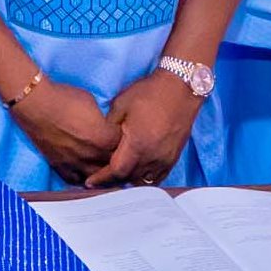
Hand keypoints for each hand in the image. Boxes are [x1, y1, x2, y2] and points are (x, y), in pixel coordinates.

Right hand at [9, 79, 122, 185]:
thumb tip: (105, 126)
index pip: (126, 147)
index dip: (126, 141)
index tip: (124, 137)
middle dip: (117, 159)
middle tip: (117, 153)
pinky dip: (82, 178)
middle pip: (114, 166)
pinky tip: (85, 172)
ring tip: (104, 167)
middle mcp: (92, 155)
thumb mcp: (92, 102)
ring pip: (96, 178)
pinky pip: (75, 180)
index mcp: (104, 138)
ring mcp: (75, 163)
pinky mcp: (60, 166)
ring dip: (102, 173)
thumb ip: (103, 120)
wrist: (34, 103)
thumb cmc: (63, 97)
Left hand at [87, 70, 204, 186]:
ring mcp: (165, 158)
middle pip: (130, 179)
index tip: (90, 183)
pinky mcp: (174, 156)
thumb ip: (108, 125)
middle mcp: (153, 156)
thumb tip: (99, 139)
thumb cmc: (149, 93)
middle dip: (113, 181)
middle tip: (99, 181)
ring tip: (117, 178)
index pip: (116, 171)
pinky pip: (159, 177)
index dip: (102, 179)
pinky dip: (146, 178)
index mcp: (137, 144)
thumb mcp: (121, 104)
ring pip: (144, 180)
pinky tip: (137, 174)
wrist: (181, 88)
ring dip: (130, 181)